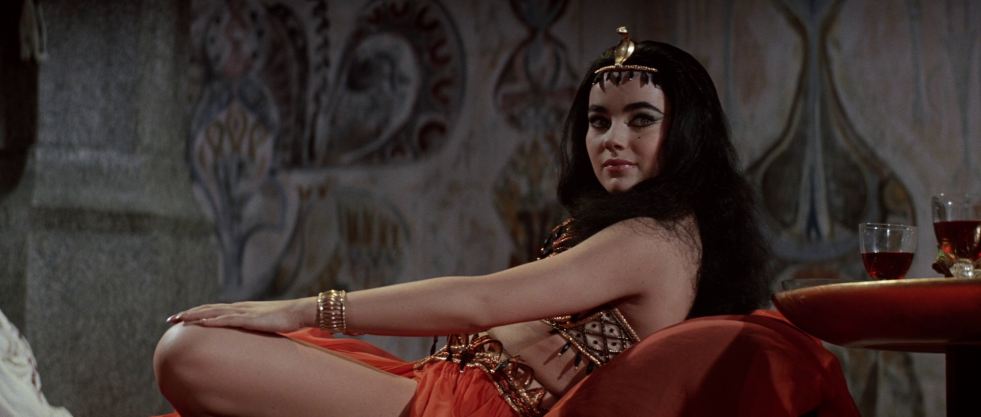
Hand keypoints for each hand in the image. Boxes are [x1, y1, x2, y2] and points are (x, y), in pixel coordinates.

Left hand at [166, 297, 317, 332]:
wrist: (299, 311)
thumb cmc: (285, 318)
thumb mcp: (264, 323)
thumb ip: (253, 326)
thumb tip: (246, 335)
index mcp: (242, 308)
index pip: (214, 309)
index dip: (197, 312)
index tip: (181, 317)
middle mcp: (240, 307)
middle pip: (208, 309)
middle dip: (189, 313)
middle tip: (170, 319)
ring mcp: (245, 312)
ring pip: (214, 313)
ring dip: (195, 315)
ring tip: (180, 320)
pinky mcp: (252, 319)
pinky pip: (229, 320)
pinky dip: (213, 321)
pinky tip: (202, 323)